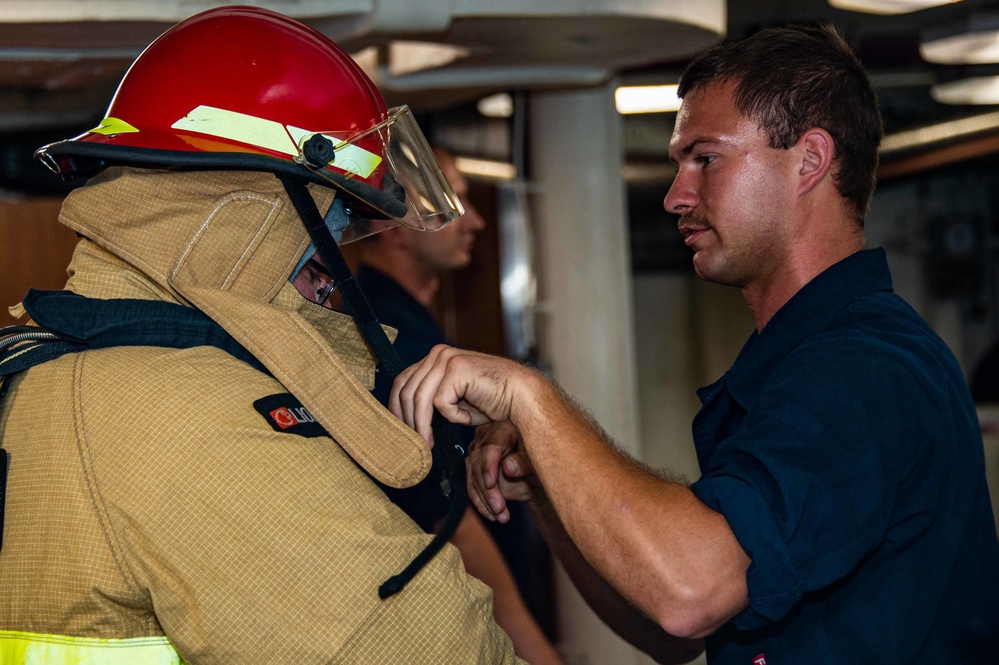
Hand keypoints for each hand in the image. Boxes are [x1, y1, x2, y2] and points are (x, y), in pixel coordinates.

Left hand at [389, 344, 525, 445]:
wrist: (522, 396)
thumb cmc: (493, 401)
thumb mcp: (454, 400)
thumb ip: (431, 401)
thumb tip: (406, 419)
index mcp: (435, 357)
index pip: (403, 381)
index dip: (396, 408)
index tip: (400, 431)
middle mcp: (438, 353)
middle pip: (406, 390)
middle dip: (407, 421)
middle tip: (414, 444)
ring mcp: (447, 358)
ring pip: (420, 399)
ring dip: (422, 426)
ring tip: (427, 445)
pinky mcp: (456, 369)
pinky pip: (441, 403)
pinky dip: (453, 417)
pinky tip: (467, 418)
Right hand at [467, 421, 537, 522]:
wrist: (539, 475)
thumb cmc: (542, 464)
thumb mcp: (539, 464)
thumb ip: (525, 463)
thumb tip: (508, 467)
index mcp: (505, 427)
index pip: (491, 445)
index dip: (489, 465)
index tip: (491, 484)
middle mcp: (487, 435)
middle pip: (479, 463)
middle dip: (488, 490)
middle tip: (499, 509)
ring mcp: (478, 450)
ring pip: (472, 476)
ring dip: (484, 499)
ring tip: (500, 516)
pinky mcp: (474, 466)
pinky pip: (471, 484)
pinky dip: (480, 502)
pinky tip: (491, 514)